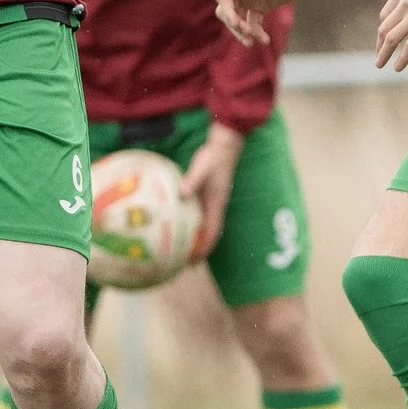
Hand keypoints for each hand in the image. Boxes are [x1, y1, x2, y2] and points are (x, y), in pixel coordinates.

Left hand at [179, 123, 245, 255]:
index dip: (204, 249)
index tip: (193, 262)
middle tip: (185, 262)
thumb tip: (182, 193)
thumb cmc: (213, 157)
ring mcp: (214, 201)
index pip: (212, 233)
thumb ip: (192, 181)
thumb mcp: (201, 168)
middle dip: (200, 250)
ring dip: (198, 239)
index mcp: (216, 204)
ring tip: (184, 249)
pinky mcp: (209, 195)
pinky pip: (202, 215)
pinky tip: (183, 224)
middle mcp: (216, 206)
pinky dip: (195, 225)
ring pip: (207, 226)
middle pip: (209, 235)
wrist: (225, 146)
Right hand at [216, 0, 333, 45]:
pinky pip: (252, 23)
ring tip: (255, 43)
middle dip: (234, 25)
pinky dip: (256, 32)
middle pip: (227, 11)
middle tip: (248, 36)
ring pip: (238, 19)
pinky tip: (264, 40)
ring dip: (244, 32)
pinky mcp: (260, 6)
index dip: (228, 13)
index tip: (238, 25)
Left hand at [373, 0, 407, 70]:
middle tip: (379, 58)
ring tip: (380, 65)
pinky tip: (397, 67)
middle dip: (380, 45)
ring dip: (384, 54)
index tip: (385, 41)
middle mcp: (406, 2)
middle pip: (384, 28)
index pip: (385, 15)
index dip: (383, 31)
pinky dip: (401, 59)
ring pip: (392, 38)